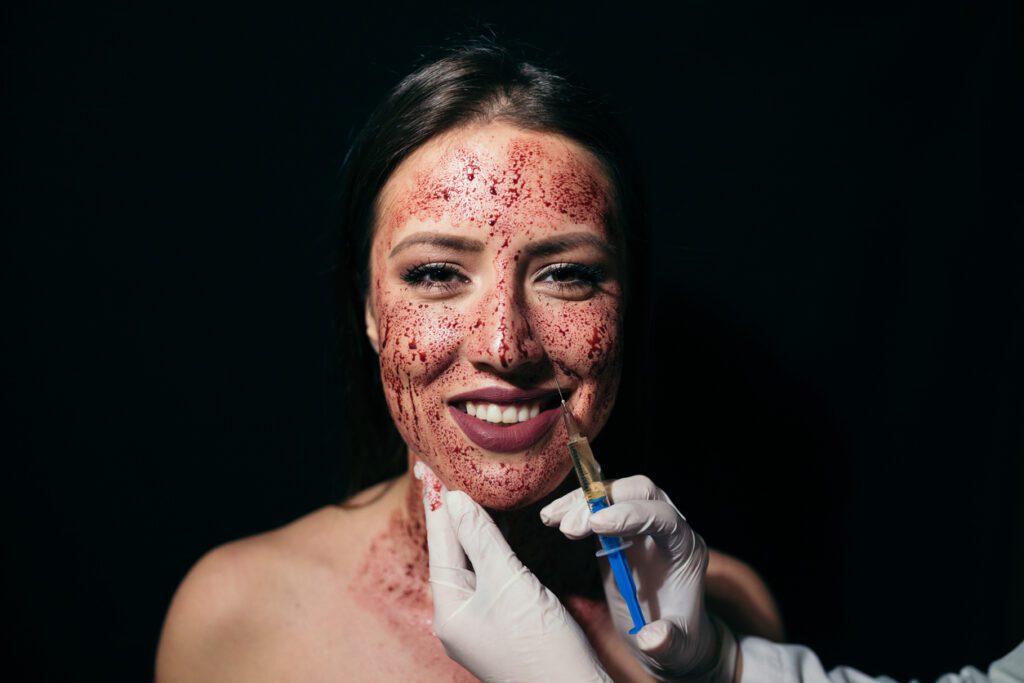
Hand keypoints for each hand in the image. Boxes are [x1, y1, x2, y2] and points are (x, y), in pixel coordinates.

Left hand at [414, 461, 612, 682]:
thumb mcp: (508, 583)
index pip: (440, 545)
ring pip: (471, 562)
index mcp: (449, 610)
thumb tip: (457, 501)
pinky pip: (489, 574)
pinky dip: (490, 547)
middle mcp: (458, 616)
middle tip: (442, 471)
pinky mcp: (503, 621)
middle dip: (450, 513)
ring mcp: (480, 620)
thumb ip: (482, 540)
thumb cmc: (541, 647)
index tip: (431, 470)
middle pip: (451, 552)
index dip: (438, 504)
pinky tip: (493, 526)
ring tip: (464, 489)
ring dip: (470, 527)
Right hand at [539, 475, 737, 682]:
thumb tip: (652, 637)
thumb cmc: (677, 639)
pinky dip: (573, 508)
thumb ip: (670, 641)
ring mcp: (643, 521)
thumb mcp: (678, 648)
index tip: (597, 525)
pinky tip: (551, 518)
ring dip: (581, 502)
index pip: (663, 517)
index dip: (632, 515)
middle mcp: (668, 526)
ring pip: (614, 492)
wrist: (667, 633)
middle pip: (639, 492)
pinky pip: (596, 507)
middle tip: (570, 527)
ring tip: (552, 519)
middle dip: (602, 502)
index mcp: (685, 549)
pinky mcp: (619, 527)